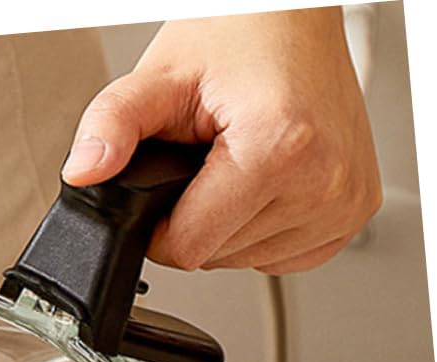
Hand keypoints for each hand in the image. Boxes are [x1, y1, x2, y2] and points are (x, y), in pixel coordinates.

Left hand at [63, 8, 381, 273]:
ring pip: (246, 261)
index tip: (167, 181)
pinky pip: (282, 256)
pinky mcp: (354, 211)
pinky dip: (263, 228)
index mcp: (281, 149)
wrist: (294, 13)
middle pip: (217, 259)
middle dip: (197, 218)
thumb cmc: (240, 34)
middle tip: (208, 156)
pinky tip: (266, 180)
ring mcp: (345, 201)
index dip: (159, 225)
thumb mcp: (160, 76)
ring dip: (229, 224)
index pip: (188, 249)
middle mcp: (324, 181)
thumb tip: (82, 171)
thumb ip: (111, 125)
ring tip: (239, 159)